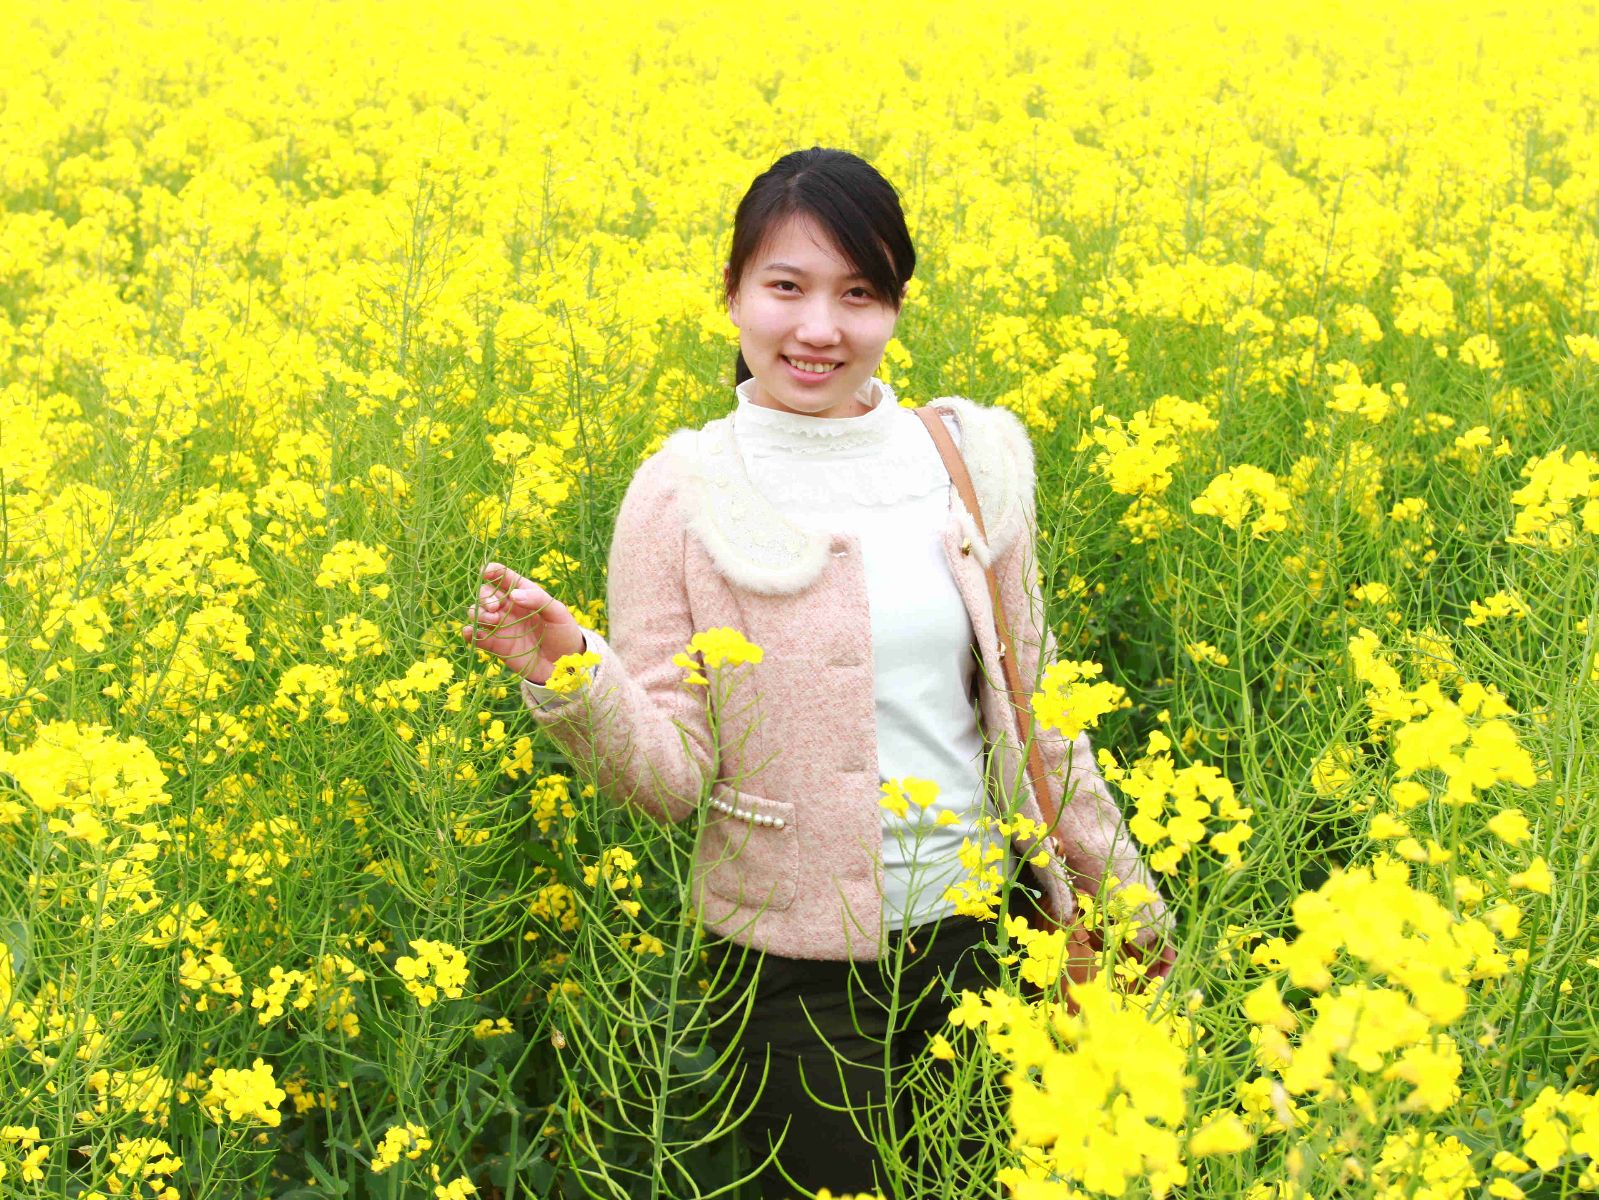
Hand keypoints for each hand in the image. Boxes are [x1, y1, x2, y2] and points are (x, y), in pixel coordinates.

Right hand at [460, 562, 586, 684]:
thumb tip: (513, 595)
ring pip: (478, 613)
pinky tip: (471, 632)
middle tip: (495, 607)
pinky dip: (469, 633)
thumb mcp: (558, 613)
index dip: (492, 571)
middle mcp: (508, 607)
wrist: (563, 666)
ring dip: (479, 613)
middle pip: (486, 594)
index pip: (503, 577)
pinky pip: (476, 636)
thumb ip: (537, 599)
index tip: (486, 572)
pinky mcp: (495, 646)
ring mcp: (500, 626)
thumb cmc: (563, 633)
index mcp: (524, 593)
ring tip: (492, 620)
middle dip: (484, 596)